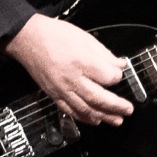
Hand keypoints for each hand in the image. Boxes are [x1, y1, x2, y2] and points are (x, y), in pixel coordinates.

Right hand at [3, 14, 134, 126]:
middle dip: (117, 106)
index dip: (117, 77)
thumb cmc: (54, 35)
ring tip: (117, 120)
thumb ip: (104, 54)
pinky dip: (84, 118)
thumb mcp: (85, 38)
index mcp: (81, 61)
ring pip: (85, 109)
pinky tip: (95, 121)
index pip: (108, 77)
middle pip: (99, 98)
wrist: (27, 39)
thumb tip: (120, 64)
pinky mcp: (53, 95)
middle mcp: (72, 78)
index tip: (119, 74)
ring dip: (103, 117)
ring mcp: (61, 89)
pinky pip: (70, 111)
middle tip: (128, 110)